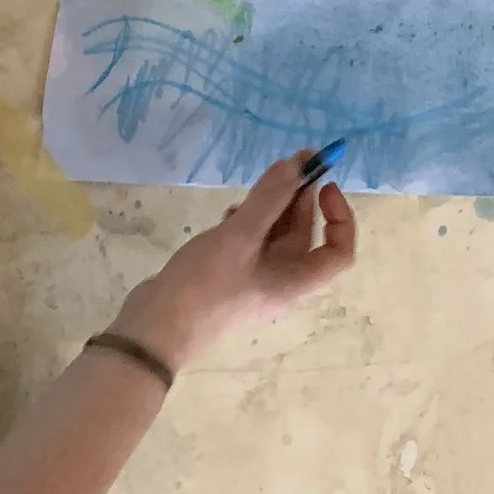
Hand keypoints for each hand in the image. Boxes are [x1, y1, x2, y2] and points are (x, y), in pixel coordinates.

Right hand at [106, 152, 356, 372]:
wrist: (153, 330)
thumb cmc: (205, 285)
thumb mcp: (240, 236)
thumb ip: (270, 197)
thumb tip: (298, 163)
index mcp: (296, 282)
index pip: (339, 252)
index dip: (340, 216)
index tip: (323, 185)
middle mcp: (280, 283)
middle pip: (304, 237)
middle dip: (300, 200)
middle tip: (289, 163)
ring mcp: (252, 282)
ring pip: (274, 238)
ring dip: (271, 209)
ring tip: (256, 185)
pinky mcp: (228, 279)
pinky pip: (249, 246)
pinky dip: (247, 224)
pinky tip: (230, 211)